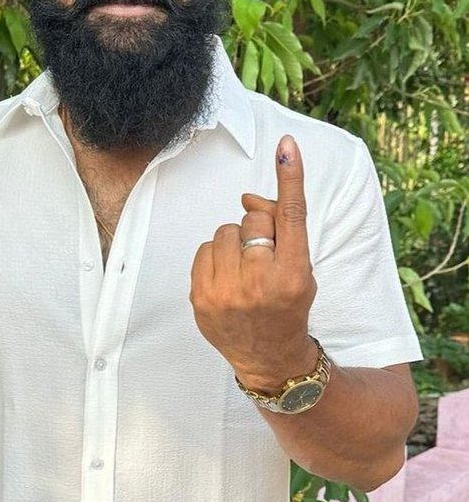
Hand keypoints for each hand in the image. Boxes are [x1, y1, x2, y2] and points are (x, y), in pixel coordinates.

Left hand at [189, 133, 317, 390]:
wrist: (269, 356)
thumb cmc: (288, 304)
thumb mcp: (301, 269)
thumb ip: (282, 231)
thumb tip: (246, 199)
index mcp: (293, 274)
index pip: (291, 216)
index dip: (289, 178)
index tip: (286, 146)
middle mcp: (261, 283)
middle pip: (252, 221)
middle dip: (257, 230)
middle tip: (263, 257)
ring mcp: (227, 293)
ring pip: (224, 232)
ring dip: (234, 243)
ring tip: (244, 270)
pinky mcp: (201, 299)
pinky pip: (204, 250)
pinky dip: (215, 258)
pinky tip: (227, 279)